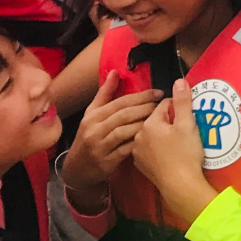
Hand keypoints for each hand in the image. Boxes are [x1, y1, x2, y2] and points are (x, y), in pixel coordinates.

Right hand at [65, 71, 164, 205]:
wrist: (76, 169)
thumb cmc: (88, 137)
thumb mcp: (91, 115)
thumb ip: (105, 94)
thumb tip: (115, 71)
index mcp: (92, 116)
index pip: (120, 102)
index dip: (141, 96)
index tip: (159, 92)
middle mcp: (94, 130)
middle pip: (124, 115)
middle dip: (146, 108)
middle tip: (163, 104)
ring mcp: (99, 147)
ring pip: (126, 132)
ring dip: (145, 124)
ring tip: (161, 119)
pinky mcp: (106, 162)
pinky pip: (127, 149)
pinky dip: (140, 142)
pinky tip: (152, 138)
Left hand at [131, 81, 215, 223]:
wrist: (180, 185)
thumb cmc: (185, 153)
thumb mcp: (188, 124)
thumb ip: (182, 101)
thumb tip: (179, 80)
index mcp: (149, 123)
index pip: (163, 105)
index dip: (178, 107)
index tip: (187, 115)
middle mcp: (138, 135)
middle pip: (155, 119)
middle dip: (168, 120)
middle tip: (184, 128)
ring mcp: (137, 151)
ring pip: (151, 134)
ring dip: (161, 133)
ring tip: (176, 140)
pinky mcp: (140, 164)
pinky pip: (148, 148)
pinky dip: (157, 147)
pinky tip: (167, 153)